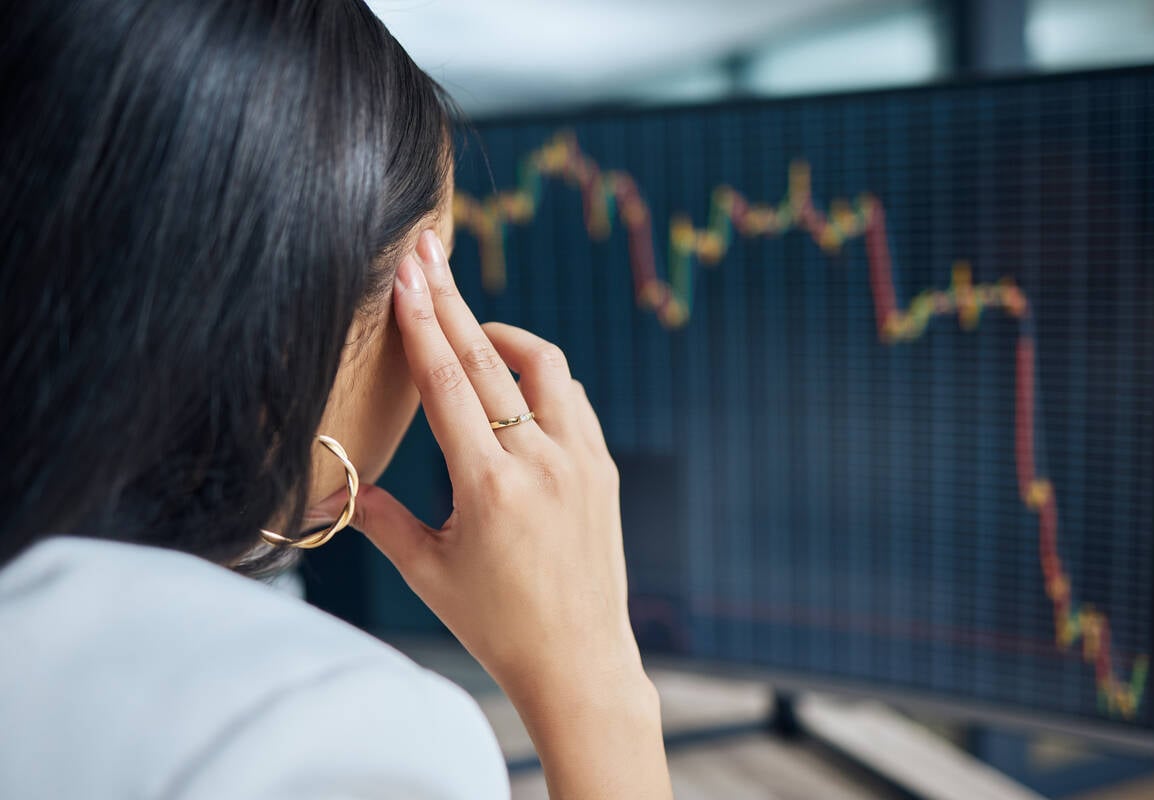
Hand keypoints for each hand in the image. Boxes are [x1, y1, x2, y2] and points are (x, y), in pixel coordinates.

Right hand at [346, 230, 644, 706]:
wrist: (579, 660)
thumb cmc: (497, 625)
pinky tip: (515, 377)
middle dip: (451, 299)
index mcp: (490, 486)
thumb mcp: (428, 573)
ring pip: (543, 367)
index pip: (448, 383)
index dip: (422, 322)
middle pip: (489, 358)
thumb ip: (379, 518)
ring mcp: (581, 460)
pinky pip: (571, 398)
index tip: (407, 273)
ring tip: (467, 323)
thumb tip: (335, 483)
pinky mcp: (602, 467)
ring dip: (502, 335)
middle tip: (426, 249)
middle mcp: (541, 462)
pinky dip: (540, 376)